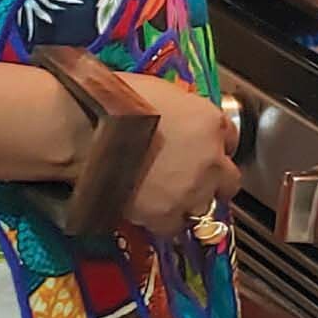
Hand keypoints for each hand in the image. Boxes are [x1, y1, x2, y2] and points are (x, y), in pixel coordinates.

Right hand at [118, 73, 239, 238]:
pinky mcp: (167, 215)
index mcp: (209, 122)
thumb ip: (180, 111)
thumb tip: (177, 119)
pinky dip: (164, 220)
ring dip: (189, 202)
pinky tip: (150, 210)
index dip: (213, 144)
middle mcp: (209, 159)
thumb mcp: (159, 92)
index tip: (201, 148)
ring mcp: (191, 191)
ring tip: (166, 195)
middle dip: (213, 180)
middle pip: (228, 180)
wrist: (86, 133)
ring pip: (204, 207)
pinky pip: (174, 226)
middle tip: (190, 177)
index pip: (230, 139)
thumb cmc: (114, 103)